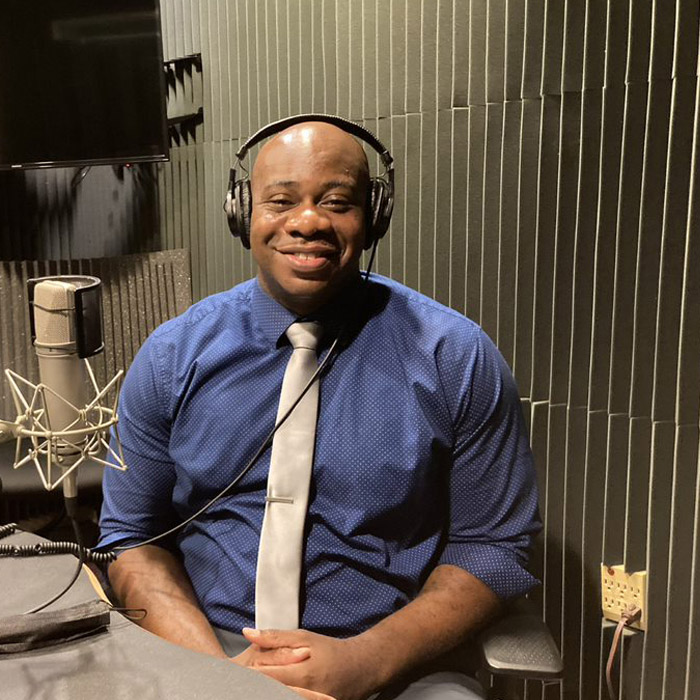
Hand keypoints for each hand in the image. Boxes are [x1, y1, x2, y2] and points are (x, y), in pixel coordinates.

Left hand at [241, 627, 377, 699]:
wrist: (361, 669)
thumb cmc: (331, 650)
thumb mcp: (305, 637)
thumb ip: (275, 637)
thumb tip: (247, 632)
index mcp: (303, 672)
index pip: (266, 677)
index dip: (246, 676)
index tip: (231, 672)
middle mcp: (307, 693)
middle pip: (270, 692)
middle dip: (251, 687)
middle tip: (233, 683)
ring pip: (280, 698)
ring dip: (262, 692)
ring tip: (247, 686)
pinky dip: (278, 695)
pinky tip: (267, 691)